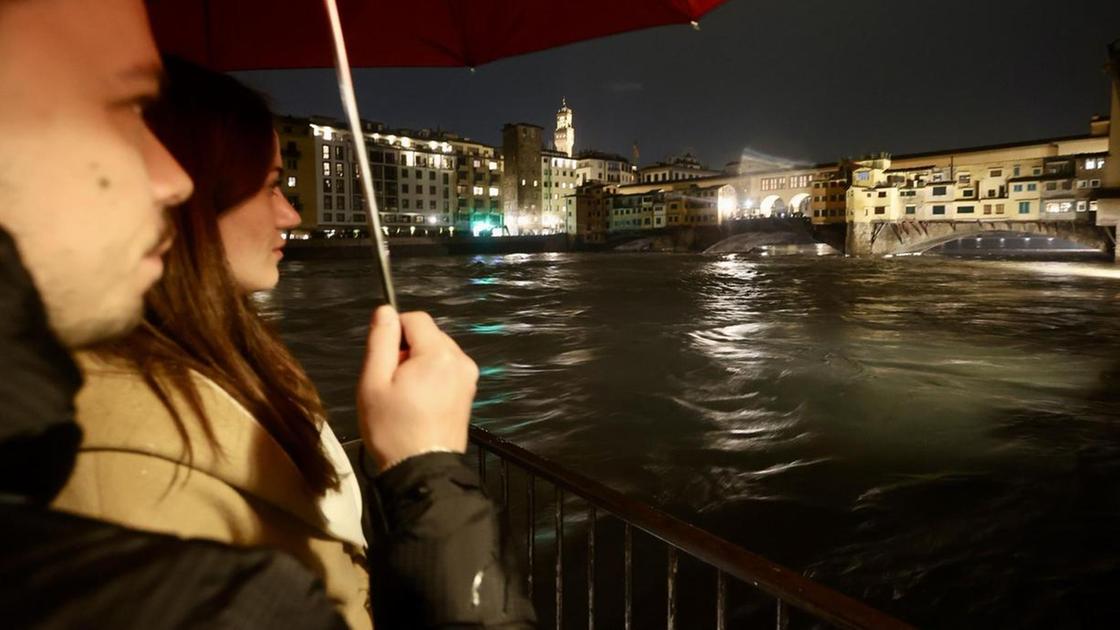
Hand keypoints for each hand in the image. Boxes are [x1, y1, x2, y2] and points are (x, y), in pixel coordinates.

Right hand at [357, 305, 477, 472]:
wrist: (422, 471)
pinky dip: (431, 377)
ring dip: (419, 364)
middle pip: (428, 335)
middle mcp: (461, 360)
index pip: (415, 318)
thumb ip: (380, 340)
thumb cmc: (392, 428)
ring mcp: (469, 377)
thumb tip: (385, 310)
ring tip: (406, 396)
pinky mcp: (469, 392)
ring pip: (437, 352)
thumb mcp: (374, 382)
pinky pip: (446, 369)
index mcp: (439, 354)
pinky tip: (420, 402)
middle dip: (407, 350)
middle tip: (393, 384)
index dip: (393, 333)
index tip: (384, 363)